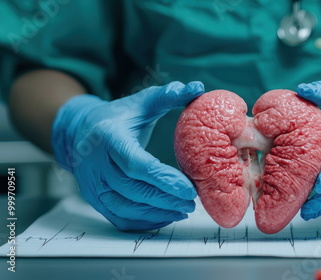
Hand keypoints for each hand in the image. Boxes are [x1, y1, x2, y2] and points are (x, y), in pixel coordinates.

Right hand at [52, 81, 204, 229]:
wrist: (79, 131)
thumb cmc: (117, 117)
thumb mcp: (140, 102)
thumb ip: (168, 95)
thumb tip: (198, 87)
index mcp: (108, 137)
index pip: (136, 164)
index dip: (164, 179)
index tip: (189, 188)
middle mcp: (95, 163)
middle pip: (133, 190)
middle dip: (166, 199)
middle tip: (192, 202)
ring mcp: (92, 184)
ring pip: (125, 208)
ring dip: (157, 213)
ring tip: (183, 209)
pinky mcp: (94, 199)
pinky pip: (118, 217)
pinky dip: (143, 221)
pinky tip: (164, 216)